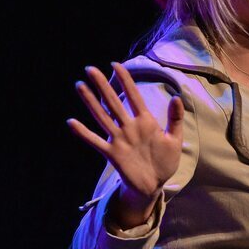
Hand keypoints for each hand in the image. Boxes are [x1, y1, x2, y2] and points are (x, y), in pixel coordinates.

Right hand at [66, 62, 185, 206]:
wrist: (155, 184)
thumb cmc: (166, 161)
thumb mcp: (174, 140)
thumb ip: (174, 119)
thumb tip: (176, 97)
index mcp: (145, 121)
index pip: (133, 96)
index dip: (125, 81)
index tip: (115, 64)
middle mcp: (129, 127)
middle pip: (113, 102)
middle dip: (102, 86)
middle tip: (90, 69)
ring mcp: (119, 139)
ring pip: (102, 117)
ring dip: (91, 102)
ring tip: (79, 86)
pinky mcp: (113, 154)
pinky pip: (96, 142)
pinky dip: (84, 133)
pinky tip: (71, 122)